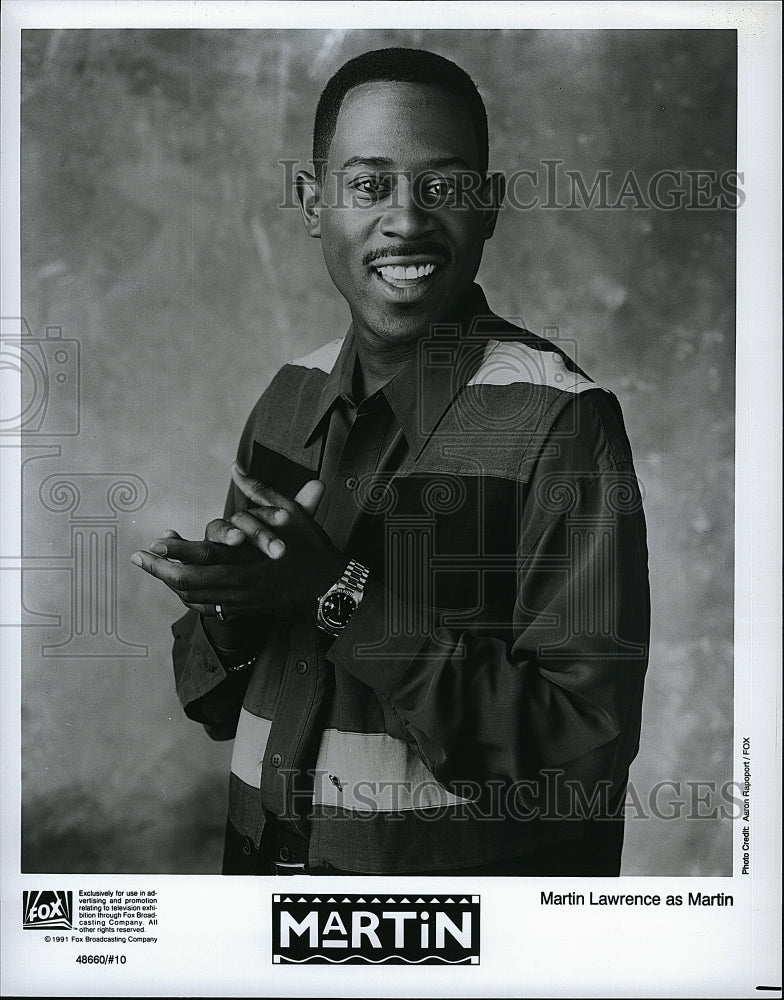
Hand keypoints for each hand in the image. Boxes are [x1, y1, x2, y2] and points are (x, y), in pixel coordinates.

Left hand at [130, 466, 344, 617]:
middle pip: (188, 583)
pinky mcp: (244, 610)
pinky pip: (207, 609)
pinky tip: (179, 586)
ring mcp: (241, 601)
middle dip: (159, 570)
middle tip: (137, 558)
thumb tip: (235, 467)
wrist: (330, 587)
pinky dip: (189, 598)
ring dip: (170, 583)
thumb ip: (259, 491)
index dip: (174, 551)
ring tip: (153, 568)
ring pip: (194, 598)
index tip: (152, 542)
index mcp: (248, 560)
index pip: (202, 556)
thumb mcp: (289, 514)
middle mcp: (240, 585)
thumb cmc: (311, 547)